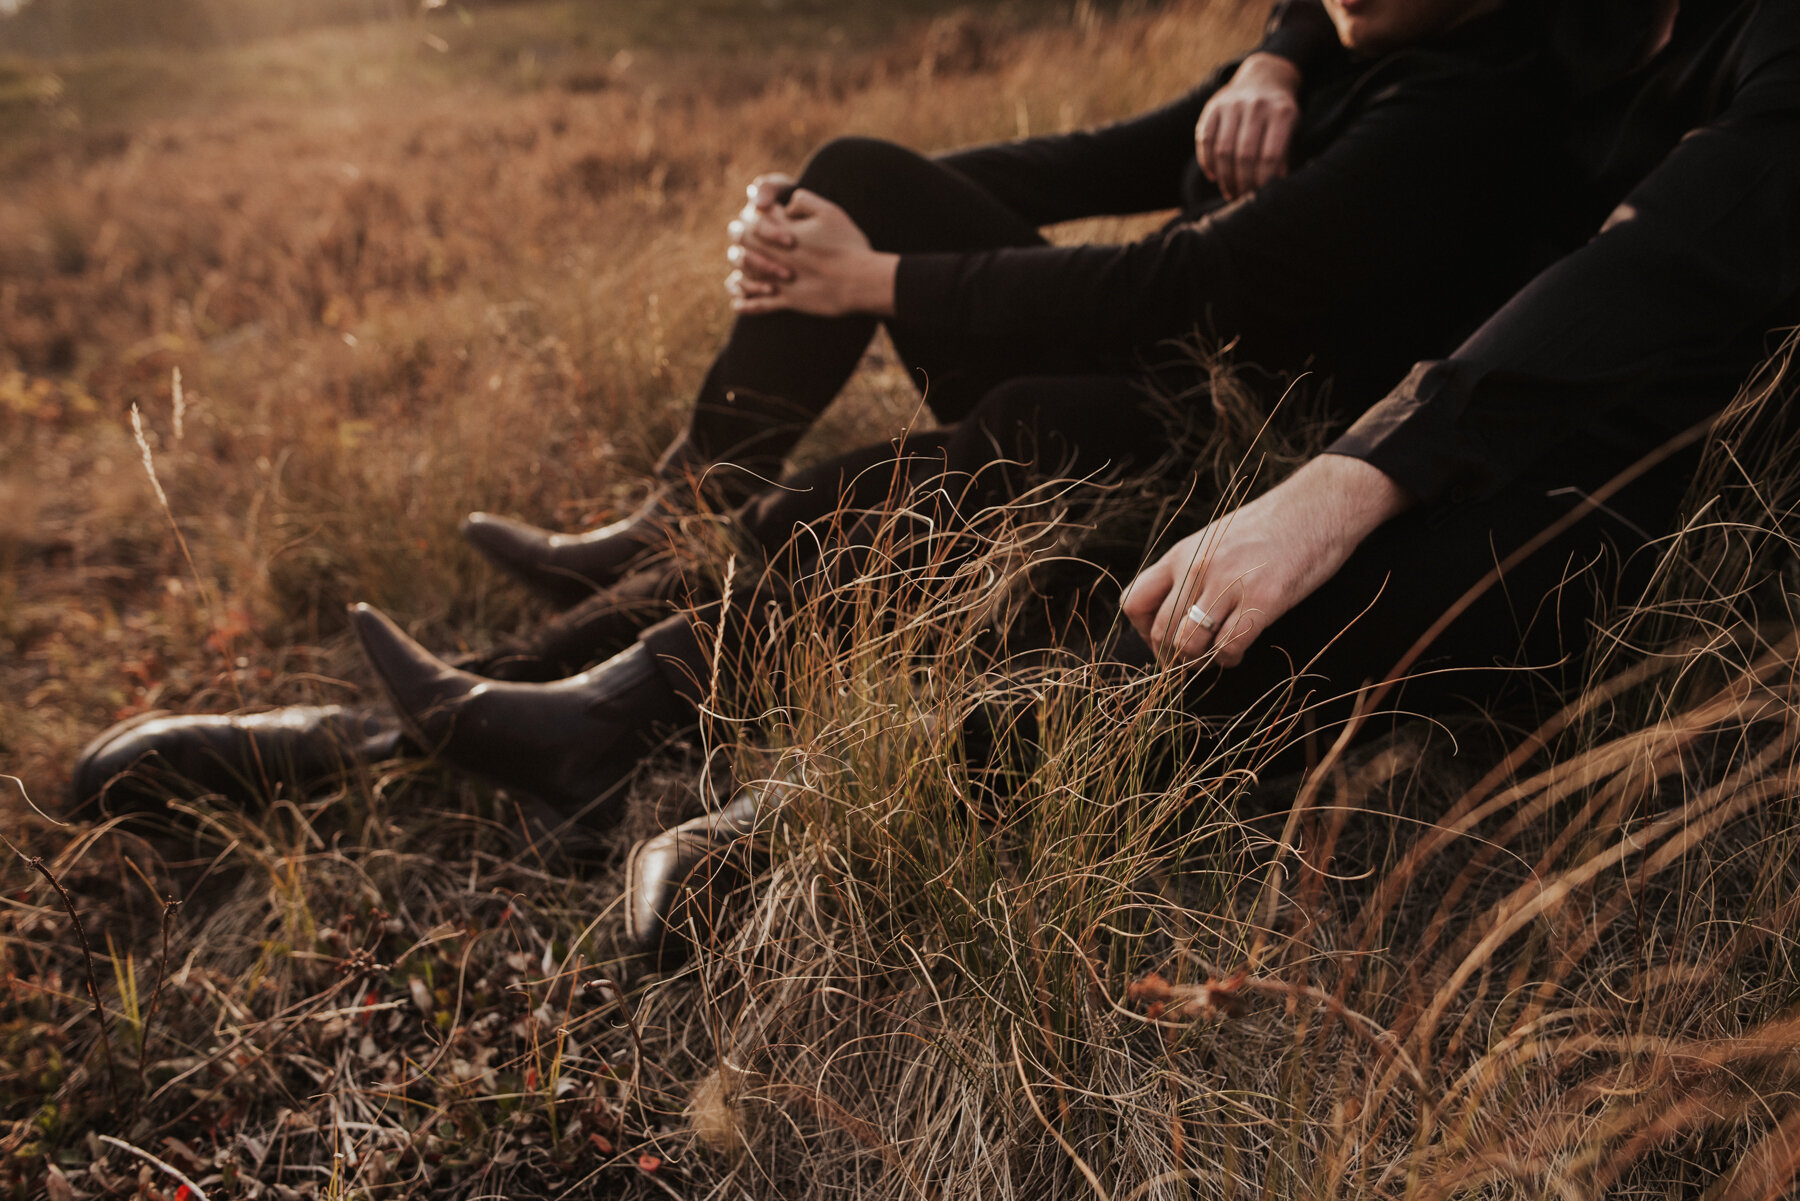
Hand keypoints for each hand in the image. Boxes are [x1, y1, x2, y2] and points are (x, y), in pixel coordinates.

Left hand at [728, 188, 898, 318]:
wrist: (861, 281)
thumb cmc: (848, 245)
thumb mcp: (830, 212)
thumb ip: (803, 201)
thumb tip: (786, 206)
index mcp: (785, 231)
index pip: (754, 216)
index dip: (752, 211)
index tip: (756, 210)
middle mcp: (776, 255)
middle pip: (744, 242)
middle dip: (741, 237)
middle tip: (742, 236)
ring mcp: (780, 280)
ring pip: (746, 274)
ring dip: (739, 270)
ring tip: (737, 271)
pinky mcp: (789, 301)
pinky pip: (760, 306)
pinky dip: (746, 305)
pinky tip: (736, 303)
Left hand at [1121, 455, 1410, 665]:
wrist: (1319, 504)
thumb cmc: (1270, 527)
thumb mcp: (1215, 540)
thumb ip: (1190, 571)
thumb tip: (1173, 612)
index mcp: (1181, 554)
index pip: (1133, 602)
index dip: (1144, 631)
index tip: (1164, 639)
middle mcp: (1197, 567)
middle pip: (1160, 632)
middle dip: (1173, 655)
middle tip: (1194, 657)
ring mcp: (1228, 582)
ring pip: (1188, 645)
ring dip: (1200, 661)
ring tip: (1217, 653)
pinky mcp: (1262, 598)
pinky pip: (1228, 648)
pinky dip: (1229, 659)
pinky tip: (1239, 651)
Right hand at [1195, 52, 1301, 199]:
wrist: (1264, 78)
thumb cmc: (1280, 116)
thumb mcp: (1292, 131)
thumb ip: (1284, 156)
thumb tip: (1276, 185)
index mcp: (1282, 112)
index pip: (1270, 155)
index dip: (1263, 180)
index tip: (1260, 196)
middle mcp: (1257, 105)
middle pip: (1245, 155)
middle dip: (1243, 183)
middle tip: (1242, 198)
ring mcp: (1233, 104)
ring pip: (1223, 150)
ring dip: (1225, 177)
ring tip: (1230, 192)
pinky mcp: (1213, 106)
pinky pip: (1206, 140)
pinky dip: (1207, 162)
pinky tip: (1214, 176)